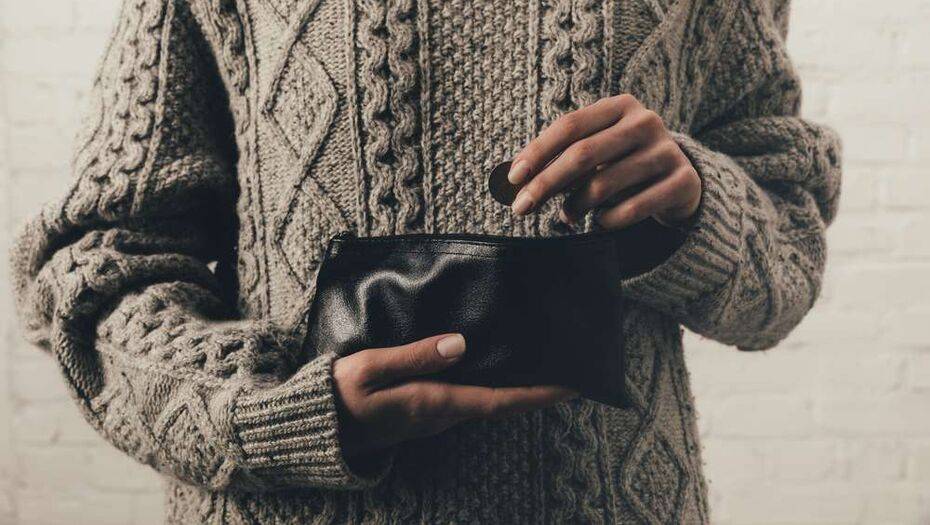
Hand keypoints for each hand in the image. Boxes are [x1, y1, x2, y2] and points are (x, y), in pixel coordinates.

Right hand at [332, 334, 574, 457]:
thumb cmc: (338, 395)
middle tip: (570, 373)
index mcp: (434, 404)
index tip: (572, 386)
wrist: (313, 427)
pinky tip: (499, 371)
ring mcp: (433, 417)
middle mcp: (441, 415)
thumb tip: (460, 344)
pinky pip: (470, 401)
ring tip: (543, 368)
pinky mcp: (424, 413)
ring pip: (487, 403)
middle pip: (502, 405)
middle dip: (538, 392)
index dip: (538, 394)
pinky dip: (495, 390)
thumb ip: (415, 356)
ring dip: (518, 391)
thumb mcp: (370, 368)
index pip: (500, 401)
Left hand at [507, 94, 700, 228]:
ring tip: (567, 215)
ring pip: (603, 185)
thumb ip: (561, 158)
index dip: (538, 152)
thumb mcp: (596, 151)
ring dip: (575, 206)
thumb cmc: (622, 163)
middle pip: (582, 155)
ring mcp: (667, 151)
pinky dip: (607, 221)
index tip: (513, 178)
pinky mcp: (682, 181)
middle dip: (545, 184)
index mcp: (620, 106)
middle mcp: (646, 122)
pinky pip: (630, 210)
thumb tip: (513, 179)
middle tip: (521, 208)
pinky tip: (601, 220)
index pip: (569, 126)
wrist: (681, 181)